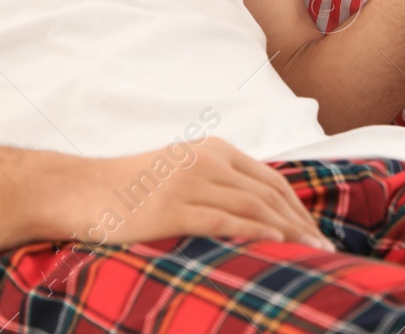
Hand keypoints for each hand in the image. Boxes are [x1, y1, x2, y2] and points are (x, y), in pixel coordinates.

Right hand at [62, 136, 333, 250]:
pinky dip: (257, 232)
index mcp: (210, 151)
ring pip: (254, 207)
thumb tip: (252, 211)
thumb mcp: (177, 171)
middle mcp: (206, 161)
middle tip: (325, 249)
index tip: (316, 232)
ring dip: (289, 232)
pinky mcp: (174, 208)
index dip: (298, 207)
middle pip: (269, 193)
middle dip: (302, 222)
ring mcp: (190, 183)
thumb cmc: (128, 190)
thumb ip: (213, 181)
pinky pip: (226, 220)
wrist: (79, 191)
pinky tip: (278, 245)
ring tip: (313, 253)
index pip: (269, 180)